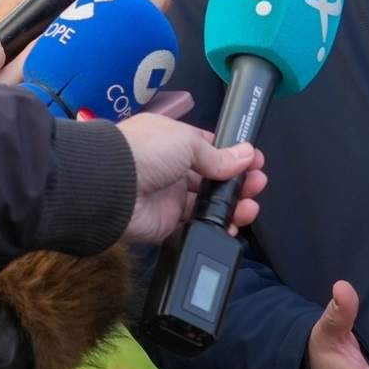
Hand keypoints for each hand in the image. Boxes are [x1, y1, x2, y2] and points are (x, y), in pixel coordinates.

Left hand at [116, 114, 266, 244]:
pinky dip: (216, 227)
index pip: (209, 148)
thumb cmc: (146, 151)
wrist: (111, 186)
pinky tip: (233, 225)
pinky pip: (197, 226)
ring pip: (208, 204)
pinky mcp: (167, 223)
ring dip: (232, 205)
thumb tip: (246, 155)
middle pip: (212, 178)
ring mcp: (169, 197)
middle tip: (258, 184)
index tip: (255, 160)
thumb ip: (218, 155)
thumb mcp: (187, 142)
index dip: (233, 155)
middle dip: (237, 181)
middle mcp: (171, 168)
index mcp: (173, 141)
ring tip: (250, 206)